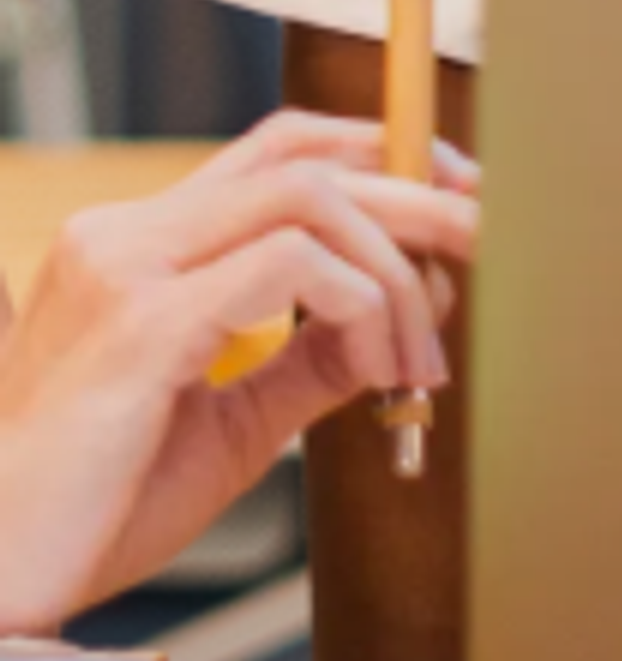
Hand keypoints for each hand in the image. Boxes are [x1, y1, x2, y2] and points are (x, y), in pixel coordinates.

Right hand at [0, 111, 479, 636]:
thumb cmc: (95, 511)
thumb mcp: (232, 421)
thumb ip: (310, 359)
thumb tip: (403, 319)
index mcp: (133, 247)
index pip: (280, 149)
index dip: (381, 155)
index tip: (457, 198)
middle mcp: (122, 236)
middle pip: (310, 162)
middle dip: (420, 198)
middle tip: (488, 244)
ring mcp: (124, 270)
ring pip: (313, 199)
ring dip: (397, 266)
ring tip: (421, 352)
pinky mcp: (140, 324)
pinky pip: (292, 265)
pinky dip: (359, 305)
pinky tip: (374, 367)